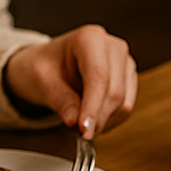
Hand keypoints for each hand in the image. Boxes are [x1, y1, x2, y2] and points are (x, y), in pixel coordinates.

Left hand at [4, 24, 137, 138]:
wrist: (47, 66)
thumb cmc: (42, 67)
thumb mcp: (42, 82)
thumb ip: (60, 100)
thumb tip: (74, 121)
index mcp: (90, 38)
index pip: (98, 76)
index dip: (93, 106)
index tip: (84, 130)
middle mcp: (112, 47)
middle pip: (114, 92)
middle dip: (96, 117)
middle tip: (76, 131)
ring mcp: (124, 63)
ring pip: (123, 103)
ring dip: (103, 120)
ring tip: (80, 121)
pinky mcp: (128, 79)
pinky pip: (126, 108)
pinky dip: (110, 120)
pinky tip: (92, 117)